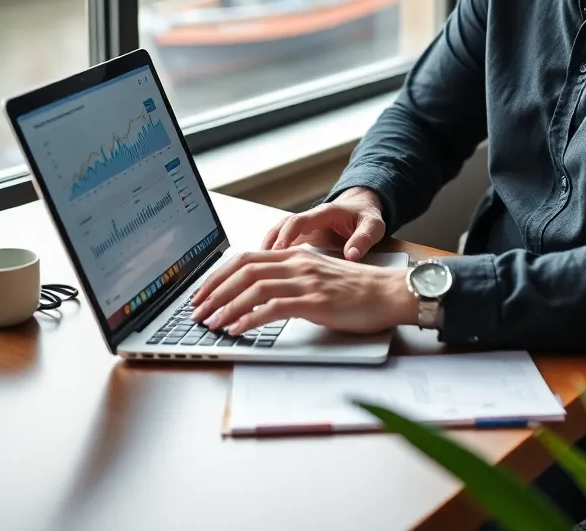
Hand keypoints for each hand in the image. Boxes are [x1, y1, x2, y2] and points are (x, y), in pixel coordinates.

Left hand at [189, 247, 415, 334]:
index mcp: (296, 256)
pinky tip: (237, 329)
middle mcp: (298, 263)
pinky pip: (273, 308)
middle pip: (244, 269)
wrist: (388, 293)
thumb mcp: (318, 277)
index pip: (247, 258)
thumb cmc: (356, 290)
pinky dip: (249, 319)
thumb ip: (292, 280)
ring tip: (211, 322)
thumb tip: (261, 295)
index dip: (219, 274)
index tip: (202, 292)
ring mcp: (306, 281)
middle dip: (214, 290)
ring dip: (226, 306)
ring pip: (254, 287)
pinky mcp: (315, 302)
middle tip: (197, 310)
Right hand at [261, 187, 385, 261]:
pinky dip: (270, 256)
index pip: (298, 222)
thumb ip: (363, 238)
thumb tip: (352, 255)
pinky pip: (281, 244)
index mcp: (324, 213)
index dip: (286, 236)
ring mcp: (303, 228)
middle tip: (255, 266)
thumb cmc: (366, 216)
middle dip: (267, 246)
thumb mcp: (372, 226)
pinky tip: (263, 273)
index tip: (278, 251)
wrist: (362, 206)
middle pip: (279, 229)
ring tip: (254, 272)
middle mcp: (309, 219)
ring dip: (264, 252)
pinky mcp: (302, 237)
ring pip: (276, 236)